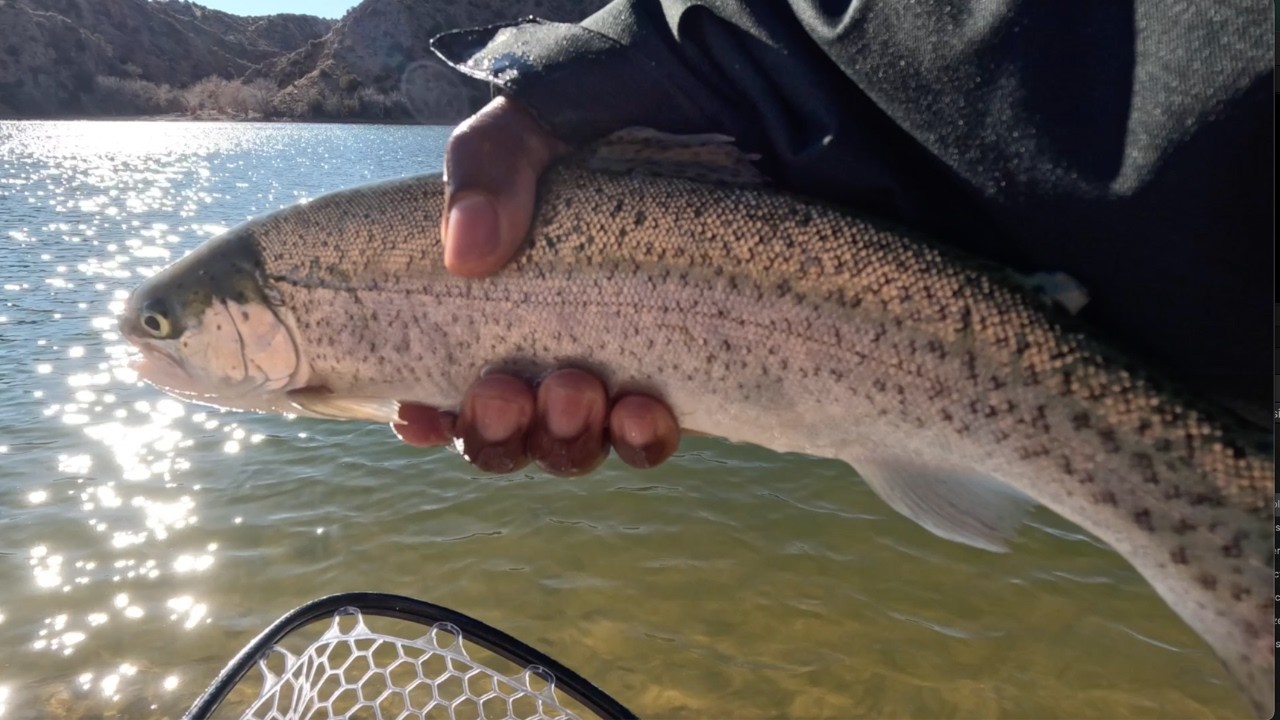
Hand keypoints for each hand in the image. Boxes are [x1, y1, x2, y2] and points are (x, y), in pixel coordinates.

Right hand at [393, 97, 680, 475]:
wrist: (724, 101)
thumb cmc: (606, 116)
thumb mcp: (533, 124)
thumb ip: (487, 166)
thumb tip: (466, 252)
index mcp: (496, 303)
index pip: (442, 382)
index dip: (426, 417)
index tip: (418, 413)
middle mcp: (548, 349)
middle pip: (504, 434)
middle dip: (497, 431)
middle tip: (508, 393)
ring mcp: (613, 367)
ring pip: (571, 448)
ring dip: (564, 439)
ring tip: (580, 391)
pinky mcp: (680, 374)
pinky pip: (649, 439)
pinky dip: (639, 439)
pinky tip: (643, 410)